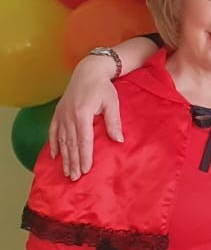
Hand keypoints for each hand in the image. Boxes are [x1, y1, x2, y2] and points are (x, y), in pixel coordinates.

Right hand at [48, 56, 122, 179]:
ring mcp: (61, 115)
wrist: (87, 71)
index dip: (84, 156)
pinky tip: (55, 156)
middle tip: (75, 178)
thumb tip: (119, 140)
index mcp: (82, 114)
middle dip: (73, 162)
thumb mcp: (112, 103)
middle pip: (70, 144)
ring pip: (61, 141)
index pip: (83, 140)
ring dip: (64, 158)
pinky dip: (53, 144)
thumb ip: (113, 122)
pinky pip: (53, 132)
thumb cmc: (103, 87)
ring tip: (67, 172)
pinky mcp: (58, 113)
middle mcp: (69, 116)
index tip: (86, 170)